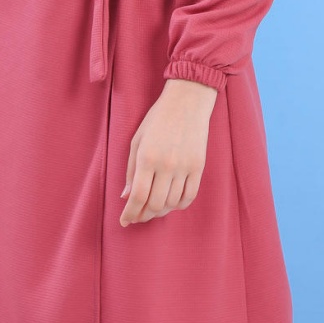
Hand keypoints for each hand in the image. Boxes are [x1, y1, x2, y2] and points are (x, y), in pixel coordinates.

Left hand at [119, 79, 216, 226]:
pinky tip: (170, 202)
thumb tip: (126, 197)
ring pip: (172, 203)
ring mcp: (185, 167)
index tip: (124, 221)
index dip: (130, 213)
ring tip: (152, 209)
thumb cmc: (158, 118)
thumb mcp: (137, 140)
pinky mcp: (199, 167)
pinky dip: (178, 205)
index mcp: (147, 157)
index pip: (138, 196)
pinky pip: (189, 196)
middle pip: (155, 204)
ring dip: (160, 211)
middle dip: (144, 215)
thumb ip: (131, 171)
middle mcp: (166, 165)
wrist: (187, 101)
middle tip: (138, 216)